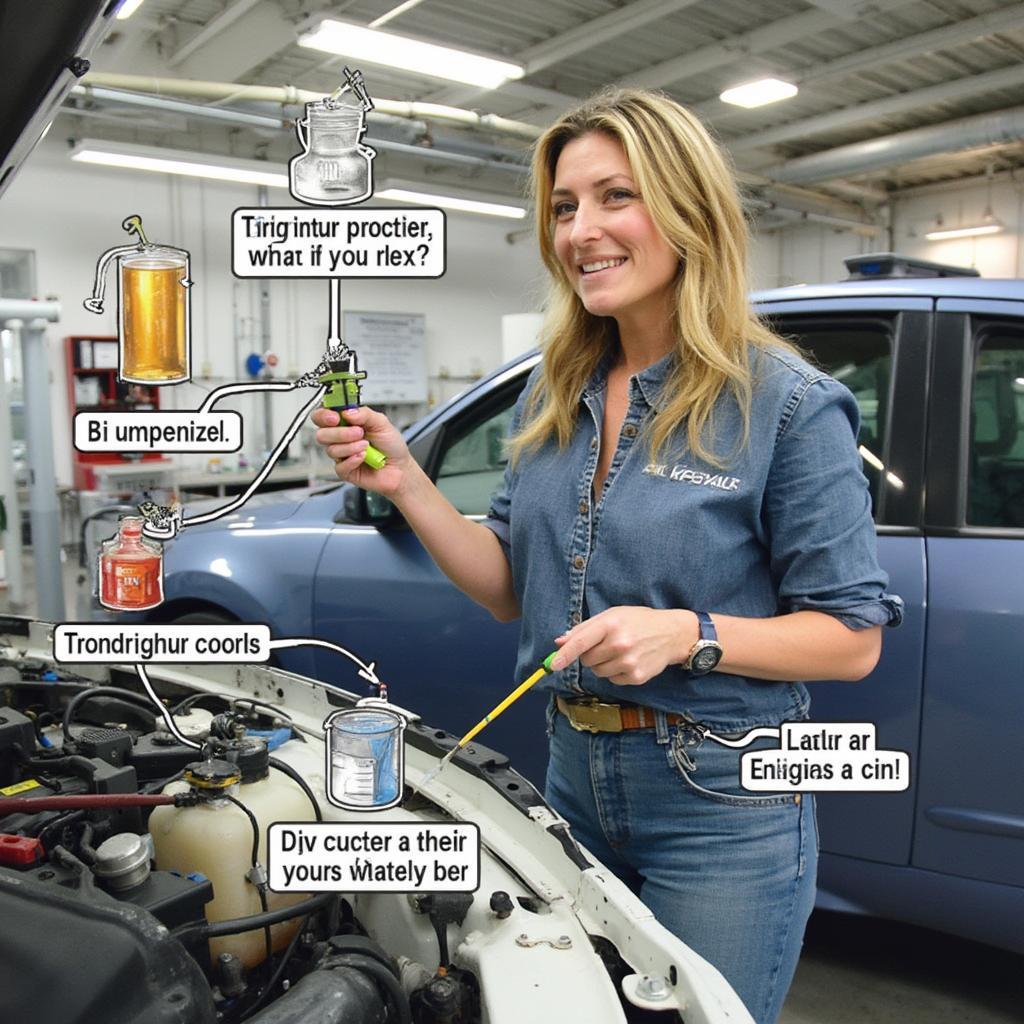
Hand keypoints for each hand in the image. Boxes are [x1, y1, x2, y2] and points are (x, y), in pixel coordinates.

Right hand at [311, 405, 411, 497]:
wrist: (400, 468)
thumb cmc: (391, 445)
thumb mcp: (382, 423)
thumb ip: (365, 414)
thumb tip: (347, 412)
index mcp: (346, 423)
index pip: (322, 416)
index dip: (323, 415)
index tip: (335, 417)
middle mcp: (340, 438)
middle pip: (322, 434)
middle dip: (340, 433)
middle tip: (359, 432)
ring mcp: (342, 455)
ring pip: (331, 450)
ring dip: (351, 447)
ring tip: (366, 446)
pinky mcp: (345, 471)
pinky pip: (340, 466)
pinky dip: (353, 460)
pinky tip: (363, 457)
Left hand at [549, 607, 697, 685]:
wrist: (672, 634)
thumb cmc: (638, 621)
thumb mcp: (613, 615)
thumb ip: (584, 628)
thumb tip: (559, 641)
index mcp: (611, 624)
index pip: (581, 642)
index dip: (564, 655)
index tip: (551, 665)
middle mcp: (620, 644)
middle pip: (586, 660)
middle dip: (589, 654)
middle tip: (604, 644)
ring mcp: (629, 662)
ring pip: (598, 672)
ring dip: (601, 664)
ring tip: (619, 651)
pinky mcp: (636, 677)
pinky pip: (612, 680)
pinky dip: (615, 672)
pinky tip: (628, 660)